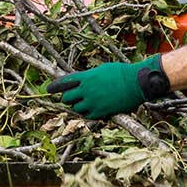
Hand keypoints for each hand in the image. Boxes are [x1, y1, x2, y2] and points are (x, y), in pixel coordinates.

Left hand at [47, 54, 162, 119]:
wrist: (137, 82)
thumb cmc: (122, 73)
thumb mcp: (102, 70)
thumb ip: (89, 76)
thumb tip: (81, 81)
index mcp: (86, 77)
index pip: (64, 82)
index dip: (54, 86)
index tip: (48, 90)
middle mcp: (86, 89)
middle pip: (67, 98)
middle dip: (68, 98)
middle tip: (71, 99)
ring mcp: (93, 101)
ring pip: (76, 108)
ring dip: (78, 107)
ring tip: (85, 104)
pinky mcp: (101, 111)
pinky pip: (87, 116)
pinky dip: (87, 114)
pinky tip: (93, 110)